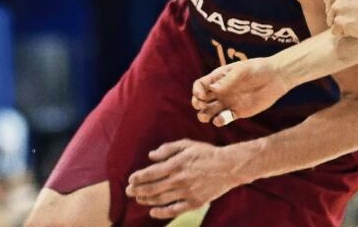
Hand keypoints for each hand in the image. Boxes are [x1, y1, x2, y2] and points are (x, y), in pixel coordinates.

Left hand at [126, 139, 246, 219]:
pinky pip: (174, 210)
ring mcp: (187, 192)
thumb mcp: (188, 144)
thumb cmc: (207, 153)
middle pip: (152, 188)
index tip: (130, 179)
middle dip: (137, 190)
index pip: (151, 173)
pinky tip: (153, 211)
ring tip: (138, 199)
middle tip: (128, 191)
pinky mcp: (194, 202)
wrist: (229, 166)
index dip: (138, 177)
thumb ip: (168, 149)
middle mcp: (179, 180)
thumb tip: (151, 156)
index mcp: (176, 164)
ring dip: (146, 200)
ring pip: (160, 199)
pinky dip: (162, 213)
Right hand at [192, 58, 288, 125]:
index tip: (202, 95)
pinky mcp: (237, 112)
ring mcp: (228, 102)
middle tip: (203, 105)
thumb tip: (213, 89)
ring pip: (209, 112)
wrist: (276, 78)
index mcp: (219, 78)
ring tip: (206, 116)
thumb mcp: (243, 70)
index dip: (196, 91)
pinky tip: (222, 118)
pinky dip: (219, 121)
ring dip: (204, 116)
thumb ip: (228, 80)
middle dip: (197, 104)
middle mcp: (221, 91)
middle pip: (200, 99)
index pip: (200, 85)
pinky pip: (223, 119)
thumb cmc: (258, 69)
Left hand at [324, 0, 357, 37]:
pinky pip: (334, 31)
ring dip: (341, 24)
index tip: (352, 6)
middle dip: (339, 15)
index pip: (328, 0)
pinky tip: (355, 27)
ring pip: (331, 22)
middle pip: (328, 11)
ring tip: (356, 20)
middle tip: (355, 14)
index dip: (340, 6)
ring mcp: (336, 7)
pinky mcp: (339, 21)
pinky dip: (343, 33)